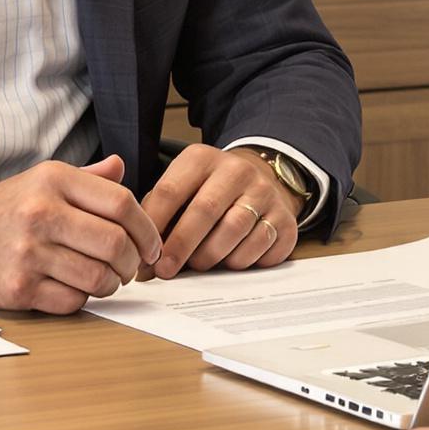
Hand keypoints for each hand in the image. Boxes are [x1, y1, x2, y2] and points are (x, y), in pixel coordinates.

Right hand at [0, 155, 160, 314]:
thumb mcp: (39, 180)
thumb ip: (85, 178)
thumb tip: (121, 168)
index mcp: (52, 180)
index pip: (122, 203)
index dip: (147, 228)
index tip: (152, 244)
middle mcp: (41, 212)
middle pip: (116, 243)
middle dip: (134, 262)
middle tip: (132, 267)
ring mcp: (28, 252)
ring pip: (98, 277)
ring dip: (111, 284)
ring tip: (105, 279)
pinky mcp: (18, 288)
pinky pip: (72, 301)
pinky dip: (82, 299)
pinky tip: (75, 289)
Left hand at [137, 144, 300, 278]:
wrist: (262, 181)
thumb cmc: (210, 193)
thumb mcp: (182, 188)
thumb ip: (160, 216)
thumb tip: (143, 261)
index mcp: (202, 159)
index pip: (171, 190)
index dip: (154, 226)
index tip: (145, 254)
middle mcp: (237, 170)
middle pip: (205, 209)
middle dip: (181, 245)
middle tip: (166, 270)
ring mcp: (265, 192)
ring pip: (235, 229)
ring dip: (211, 255)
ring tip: (198, 265)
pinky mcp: (285, 217)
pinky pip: (261, 245)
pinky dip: (241, 260)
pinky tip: (229, 261)